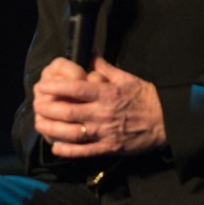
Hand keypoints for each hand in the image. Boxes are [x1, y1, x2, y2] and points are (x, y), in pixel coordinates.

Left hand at [33, 56, 165, 158]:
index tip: (42, 85)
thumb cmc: (145, 97)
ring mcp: (105, 133)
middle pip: (68, 111)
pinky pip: (85, 151)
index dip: (56, 86)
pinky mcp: (109, 148)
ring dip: (52, 128)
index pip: (76, 88)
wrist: (168, 120)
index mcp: (106, 94)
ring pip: (72, 132)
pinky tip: (55, 147)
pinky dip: (68, 151)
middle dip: (48, 108)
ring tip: (39, 123)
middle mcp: (102, 113)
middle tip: (36, 104)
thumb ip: (104, 67)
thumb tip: (89, 53)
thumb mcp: (126, 77)